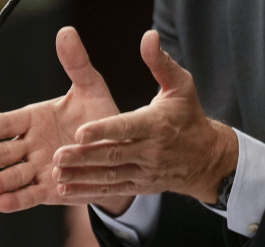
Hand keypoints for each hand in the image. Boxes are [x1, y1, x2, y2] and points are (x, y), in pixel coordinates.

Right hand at [0, 27, 128, 211]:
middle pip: (2, 153)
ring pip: (12, 177)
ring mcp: (39, 168)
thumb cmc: (101, 117)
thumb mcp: (91, 88)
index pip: (5, 124)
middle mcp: (31, 145)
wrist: (119, 151)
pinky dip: (16, 201)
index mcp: (34, 119)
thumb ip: (75, 64)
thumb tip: (66, 32)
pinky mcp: (50, 190)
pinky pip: (30, 195)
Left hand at [52, 29, 238, 211]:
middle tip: (58, 155)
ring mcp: (145, 171)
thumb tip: (148, 37)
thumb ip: (161, 63)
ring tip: (57, 174)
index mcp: (157, 125)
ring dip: (82, 177)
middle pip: (113, 155)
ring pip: (110, 176)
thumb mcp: (181, 87)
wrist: (206, 159)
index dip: (103, 131)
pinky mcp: (140, 185)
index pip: (127, 128)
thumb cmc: (189, 116)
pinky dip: (89, 192)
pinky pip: (112, 190)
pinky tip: (67, 189)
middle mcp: (150, 151)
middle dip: (84, 157)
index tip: (80, 132)